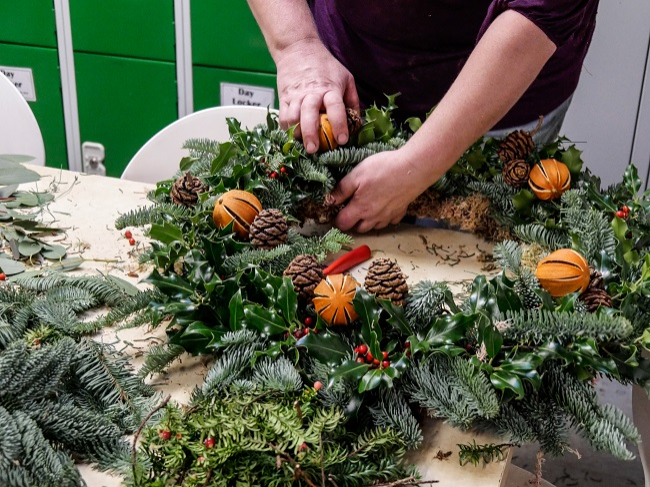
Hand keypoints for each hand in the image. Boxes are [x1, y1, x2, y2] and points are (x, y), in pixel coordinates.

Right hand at [275, 39, 358, 153]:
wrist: (298, 49)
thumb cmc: (325, 65)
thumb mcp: (346, 78)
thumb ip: (352, 101)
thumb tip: (357, 124)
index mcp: (330, 88)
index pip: (336, 107)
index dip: (339, 124)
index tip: (342, 140)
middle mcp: (312, 93)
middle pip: (309, 115)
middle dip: (311, 134)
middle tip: (314, 150)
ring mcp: (296, 96)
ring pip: (292, 118)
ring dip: (296, 134)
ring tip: (302, 146)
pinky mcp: (284, 98)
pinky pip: (283, 117)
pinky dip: (287, 129)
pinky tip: (293, 136)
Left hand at [329, 149, 432, 232]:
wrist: (413, 169)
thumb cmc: (383, 169)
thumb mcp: (357, 174)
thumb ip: (342, 189)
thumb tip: (329, 201)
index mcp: (360, 208)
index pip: (343, 223)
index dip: (336, 219)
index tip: (336, 211)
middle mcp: (373, 217)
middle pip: (358, 228)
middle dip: (352, 222)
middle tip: (350, 208)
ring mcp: (388, 216)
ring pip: (373, 227)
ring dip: (367, 221)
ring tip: (366, 208)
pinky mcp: (400, 212)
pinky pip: (389, 221)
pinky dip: (384, 217)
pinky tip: (384, 206)